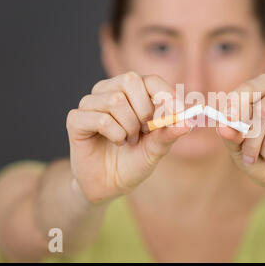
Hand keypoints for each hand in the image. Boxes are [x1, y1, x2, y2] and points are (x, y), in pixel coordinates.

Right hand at [66, 72, 190, 203]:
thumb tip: (188, 122)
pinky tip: (115, 142)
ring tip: (129, 140)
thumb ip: (169, 133)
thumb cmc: (134, 161)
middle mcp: (110, 91)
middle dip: (145, 110)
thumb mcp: (157, 148)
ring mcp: (91, 103)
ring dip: (129, 127)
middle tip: (145, 131)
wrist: (109, 185)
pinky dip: (115, 134)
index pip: (151, 80)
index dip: (166, 94)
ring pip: (115, 100)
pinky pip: (101, 118)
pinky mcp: (76, 119)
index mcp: (133, 93)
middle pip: (131, 81)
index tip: (178, 112)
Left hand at [217, 74, 264, 194]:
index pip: (249, 88)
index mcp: (263, 87)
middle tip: (248, 155)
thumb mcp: (236, 147)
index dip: (237, 104)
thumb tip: (224, 126)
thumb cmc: (256, 154)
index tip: (228, 120)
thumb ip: (230, 135)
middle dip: (251, 138)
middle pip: (264, 109)